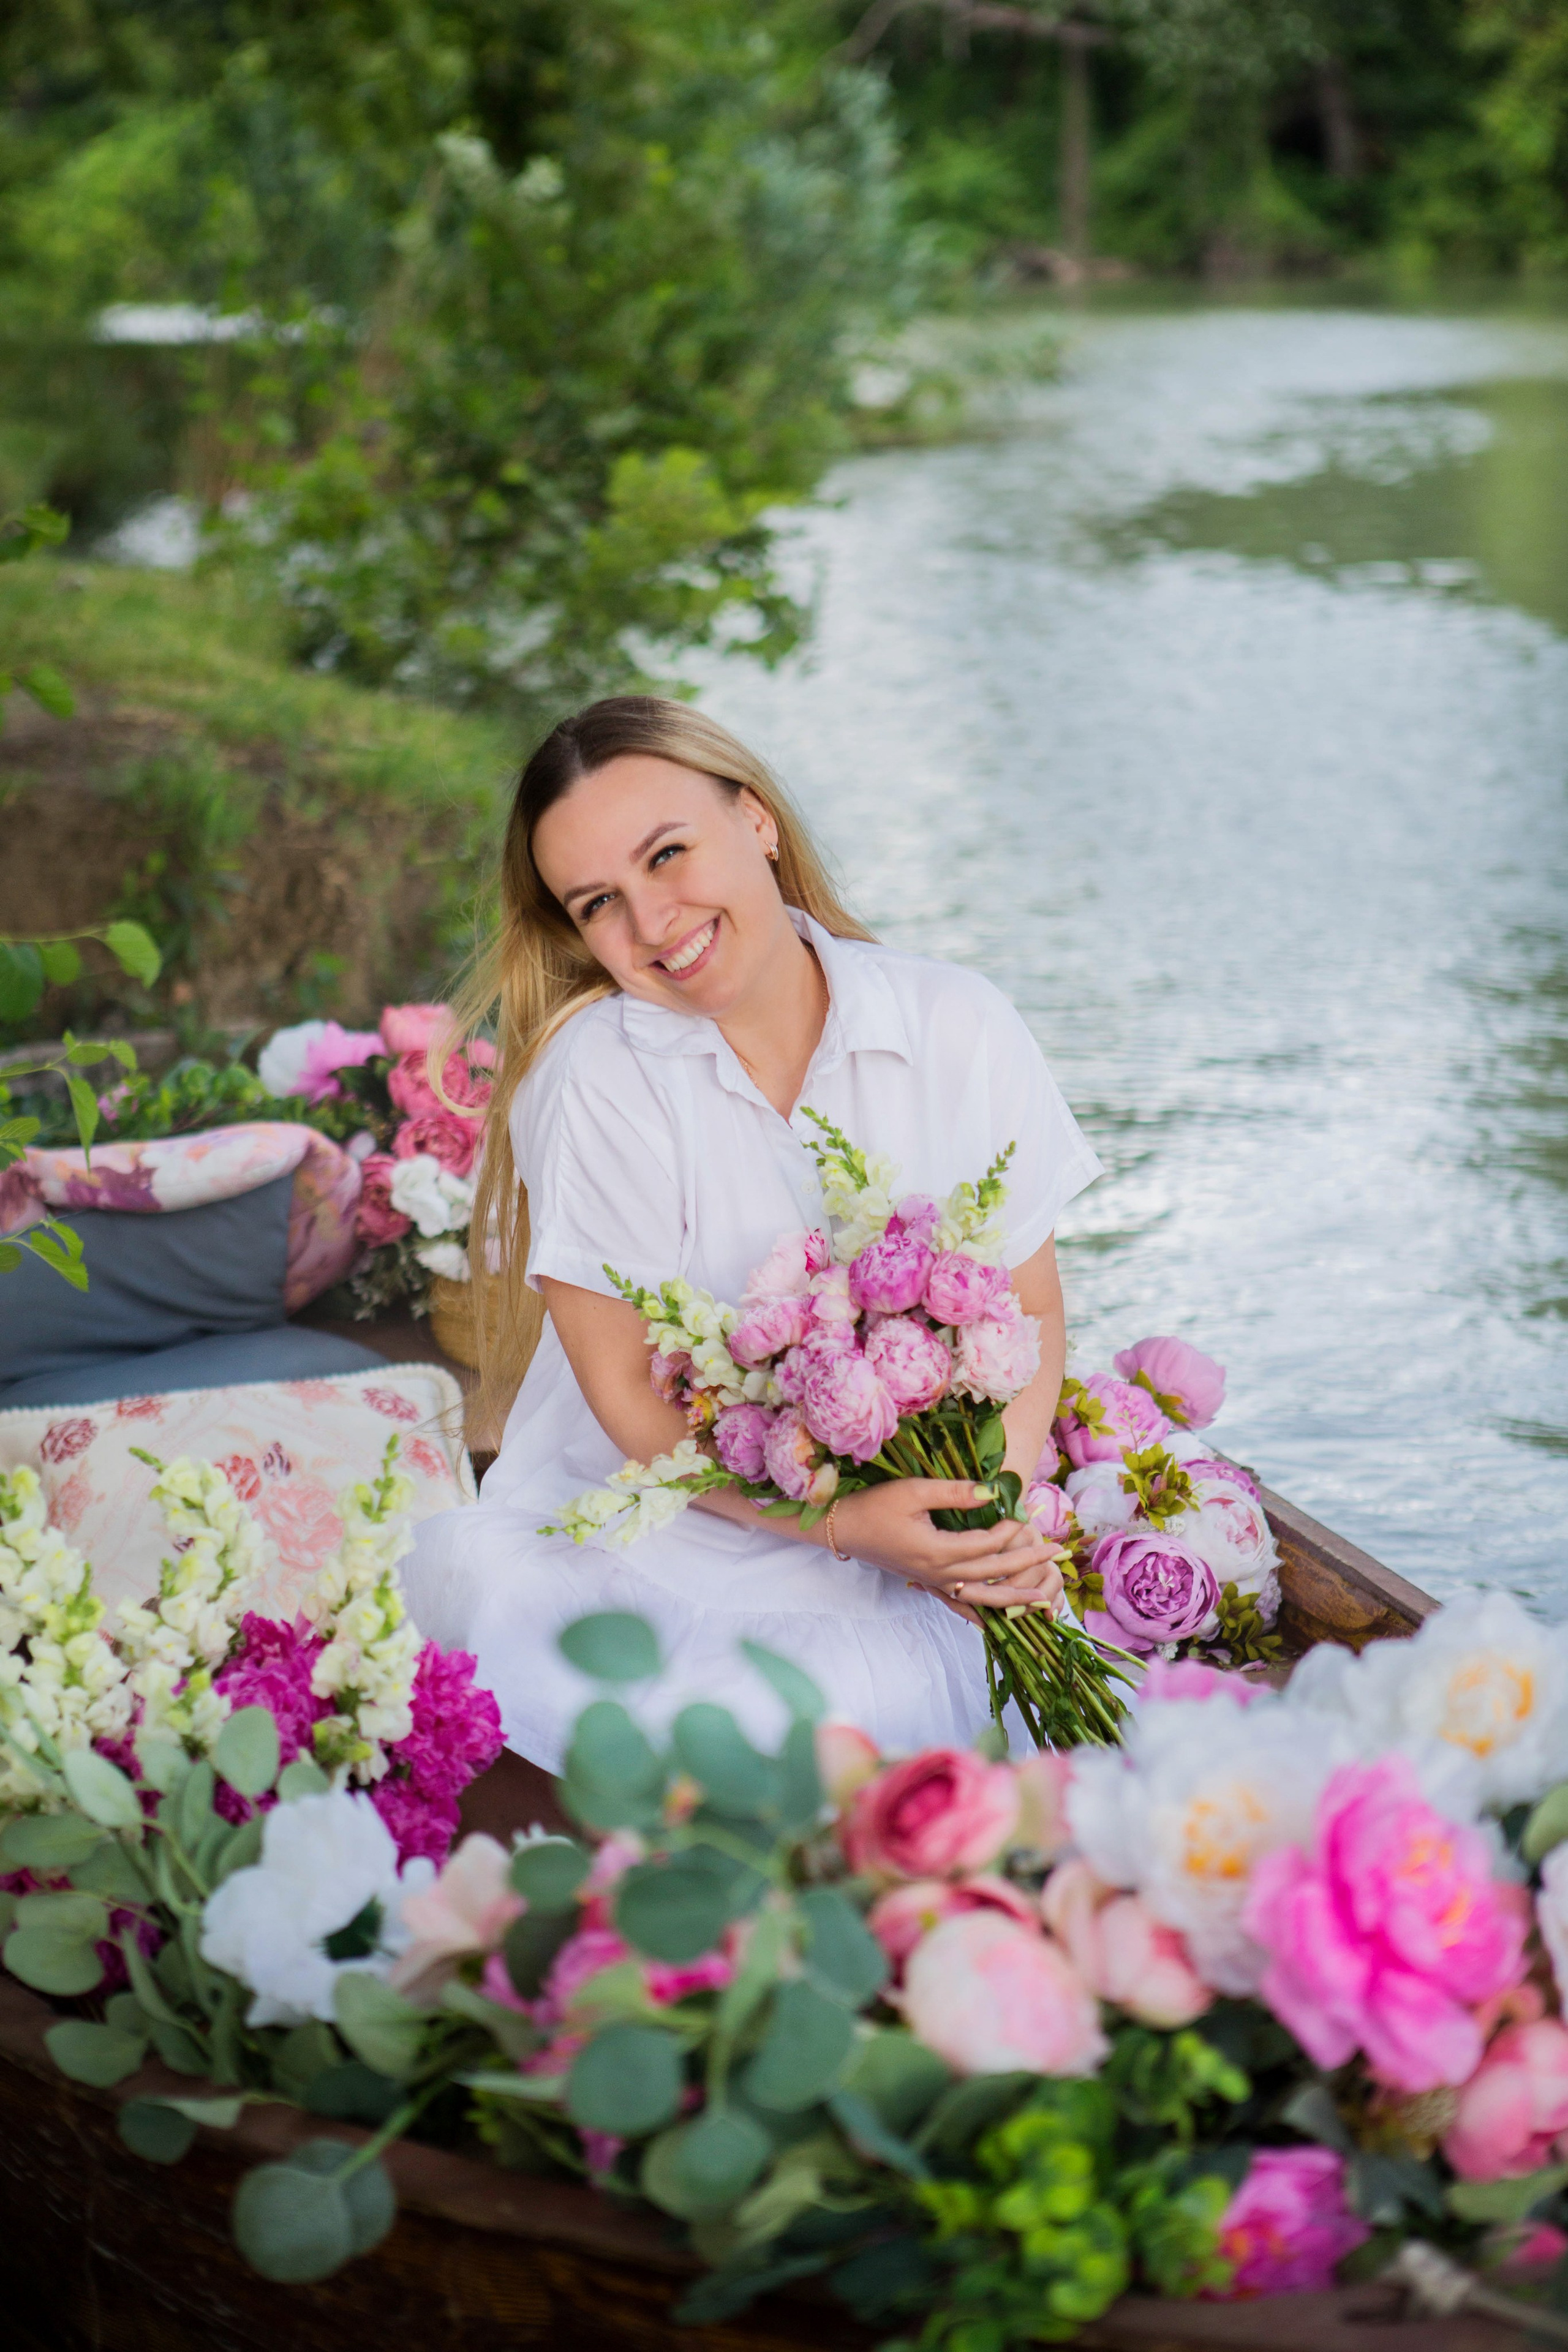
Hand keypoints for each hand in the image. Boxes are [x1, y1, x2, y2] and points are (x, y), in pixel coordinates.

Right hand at [826, 1481, 1063, 1617]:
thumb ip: (955, 1493)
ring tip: (1046, 1601)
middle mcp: (941, 1574)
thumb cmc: (876, 1506)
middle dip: (1028, 1563)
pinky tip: (1004, 1620)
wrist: (845, 1529)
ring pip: (984, 1598)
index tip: (1028, 1512)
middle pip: (994, 1573)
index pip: (987, 1544)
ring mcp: (936, 1584)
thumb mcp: (914, 1491)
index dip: (1010, 1529)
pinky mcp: (931, 1585)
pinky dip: (987, 1614)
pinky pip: (965, 1606)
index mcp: (938, 1551)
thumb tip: (992, 1492)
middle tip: (1058, 1552)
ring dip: (1017, 1598)